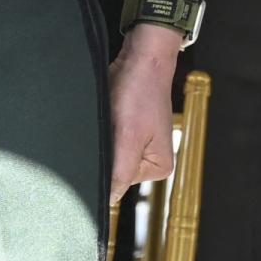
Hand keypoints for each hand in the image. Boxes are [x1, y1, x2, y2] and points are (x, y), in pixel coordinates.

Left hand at [106, 27, 185, 199]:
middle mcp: (150, 160)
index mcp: (159, 167)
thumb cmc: (139, 92)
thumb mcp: (128, 137)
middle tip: (106, 131)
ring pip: (108, 155)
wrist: (139, 57)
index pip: (121, 183)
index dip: (106, 169)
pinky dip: (101, 132)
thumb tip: (108, 203)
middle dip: (103, 153)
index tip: (102, 149)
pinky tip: (105, 119)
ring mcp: (138, 145)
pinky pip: (107, 141)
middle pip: (114, 169)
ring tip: (108, 121)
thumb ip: (120, 173)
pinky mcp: (126, 131)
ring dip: (101, 141)